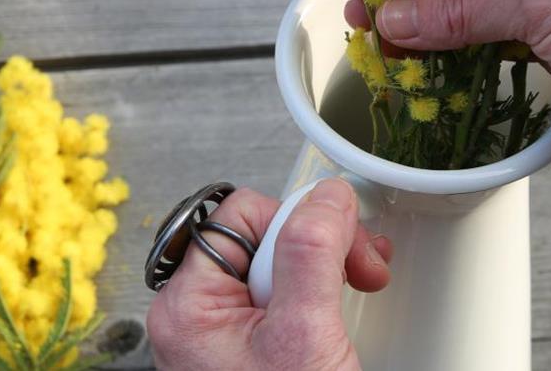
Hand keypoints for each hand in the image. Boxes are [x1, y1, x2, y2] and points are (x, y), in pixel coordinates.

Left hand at [147, 179, 392, 369]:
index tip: (344, 253)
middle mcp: (197, 318)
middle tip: (362, 274)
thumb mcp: (305, 334)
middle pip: (262, 237)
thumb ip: (311, 255)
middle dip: (321, 248)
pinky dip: (319, 301)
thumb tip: (326, 196)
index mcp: (188, 306)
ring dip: (327, 272)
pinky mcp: (248, 353)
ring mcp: (221, 338)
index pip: (241, 215)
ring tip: (356, 296)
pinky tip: (339, 320)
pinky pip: (283, 300)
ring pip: (277, 266)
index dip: (300, 225)